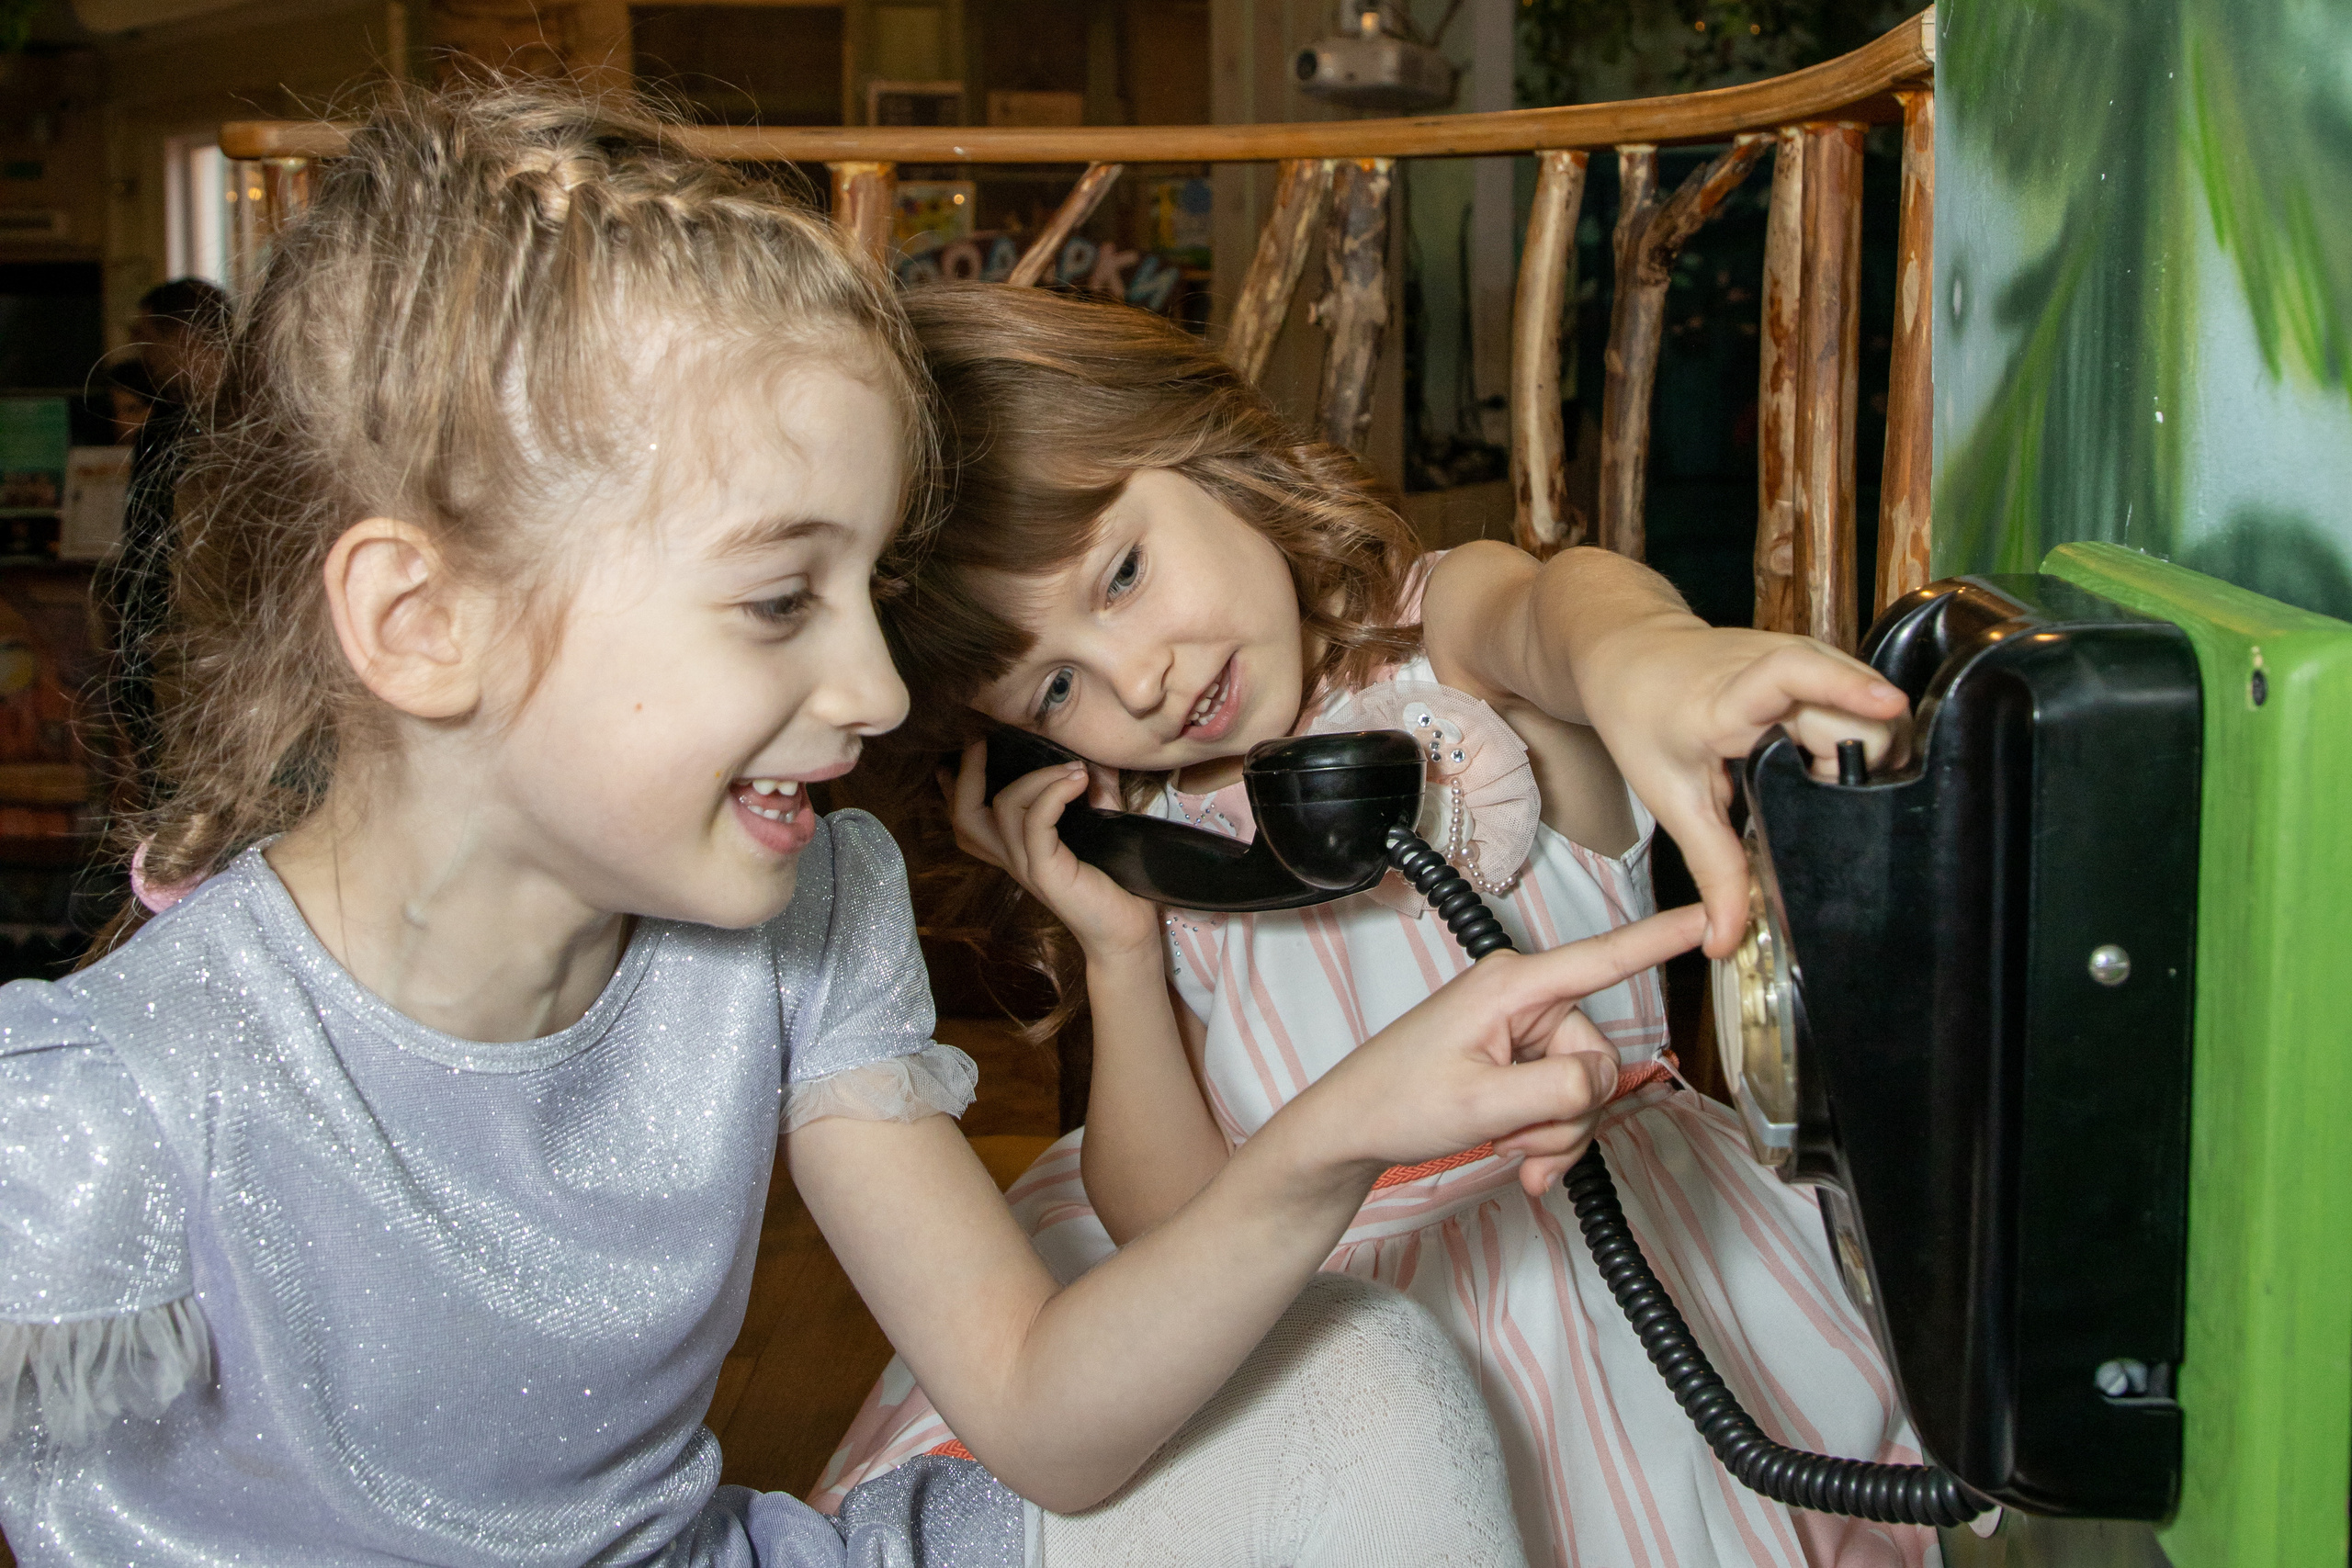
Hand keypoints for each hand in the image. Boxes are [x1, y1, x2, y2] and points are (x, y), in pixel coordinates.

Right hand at [948, 739, 1160, 960]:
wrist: (1128, 930)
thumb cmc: (1115, 882)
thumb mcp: (1100, 825)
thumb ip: (1093, 792)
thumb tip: (1094, 757)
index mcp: (1017, 848)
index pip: (969, 820)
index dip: (954, 787)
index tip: (962, 749)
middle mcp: (1013, 857)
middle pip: (964, 817)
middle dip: (968, 774)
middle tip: (982, 742)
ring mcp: (1027, 866)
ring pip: (1003, 808)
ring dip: (1036, 777)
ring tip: (1072, 767)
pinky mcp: (1046, 872)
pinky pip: (1036, 824)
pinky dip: (1053, 794)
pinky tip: (1078, 781)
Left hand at [1295, 905, 1707, 1196]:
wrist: (1355, 1127)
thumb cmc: (1398, 1102)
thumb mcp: (1480, 1103)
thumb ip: (1554, 1090)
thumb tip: (1604, 1079)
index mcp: (1513, 985)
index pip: (1605, 958)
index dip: (1664, 939)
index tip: (1713, 918)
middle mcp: (1526, 996)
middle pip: (1599, 1058)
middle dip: (1569, 1115)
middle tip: (1518, 1141)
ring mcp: (1526, 1028)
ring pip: (1587, 1089)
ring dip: (1556, 1133)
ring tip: (1509, 1147)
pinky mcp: (1523, 1057)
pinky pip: (1568, 1101)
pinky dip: (1550, 1137)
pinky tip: (1520, 1159)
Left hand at [1580, 622, 1910, 957]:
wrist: (1632, 655)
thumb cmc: (1643, 719)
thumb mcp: (1671, 799)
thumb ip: (1711, 868)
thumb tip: (1725, 940)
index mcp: (1729, 700)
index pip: (1793, 676)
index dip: (1845, 687)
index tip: (1890, 704)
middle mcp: (1773, 666)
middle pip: (1860, 713)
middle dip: (1863, 765)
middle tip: (1820, 798)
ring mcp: (1799, 652)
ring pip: (1873, 700)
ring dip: (1869, 746)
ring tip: (1823, 777)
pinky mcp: (1816, 654)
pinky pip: (1862, 691)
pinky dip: (1862, 726)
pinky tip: (1828, 754)